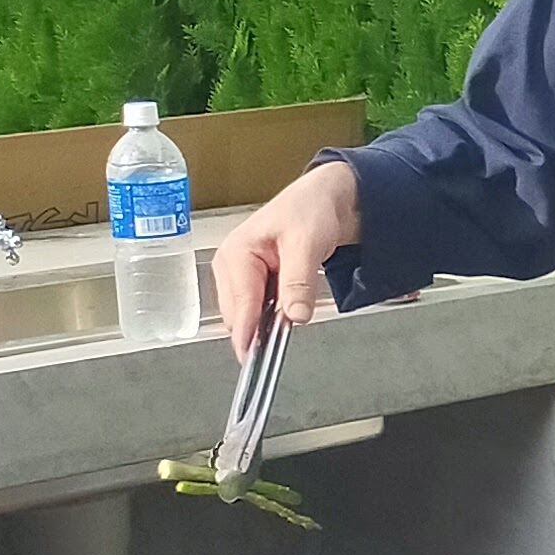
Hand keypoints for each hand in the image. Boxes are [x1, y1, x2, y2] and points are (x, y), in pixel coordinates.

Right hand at [214, 161, 360, 351]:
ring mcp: (240, 275)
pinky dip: (271, 315)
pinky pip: (258, 308)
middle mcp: (231, 265)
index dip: (247, 330)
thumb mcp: (308, 243)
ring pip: (248, 314)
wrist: (323, 200)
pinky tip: (287, 310)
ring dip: (266, 322)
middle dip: (259, 328)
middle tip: (283, 338)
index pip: (240, 302)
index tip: (252, 355)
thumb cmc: (310, 210)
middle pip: (238, 313)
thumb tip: (295, 315)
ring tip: (291, 312)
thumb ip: (299, 281)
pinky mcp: (254, 282)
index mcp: (236, 253)